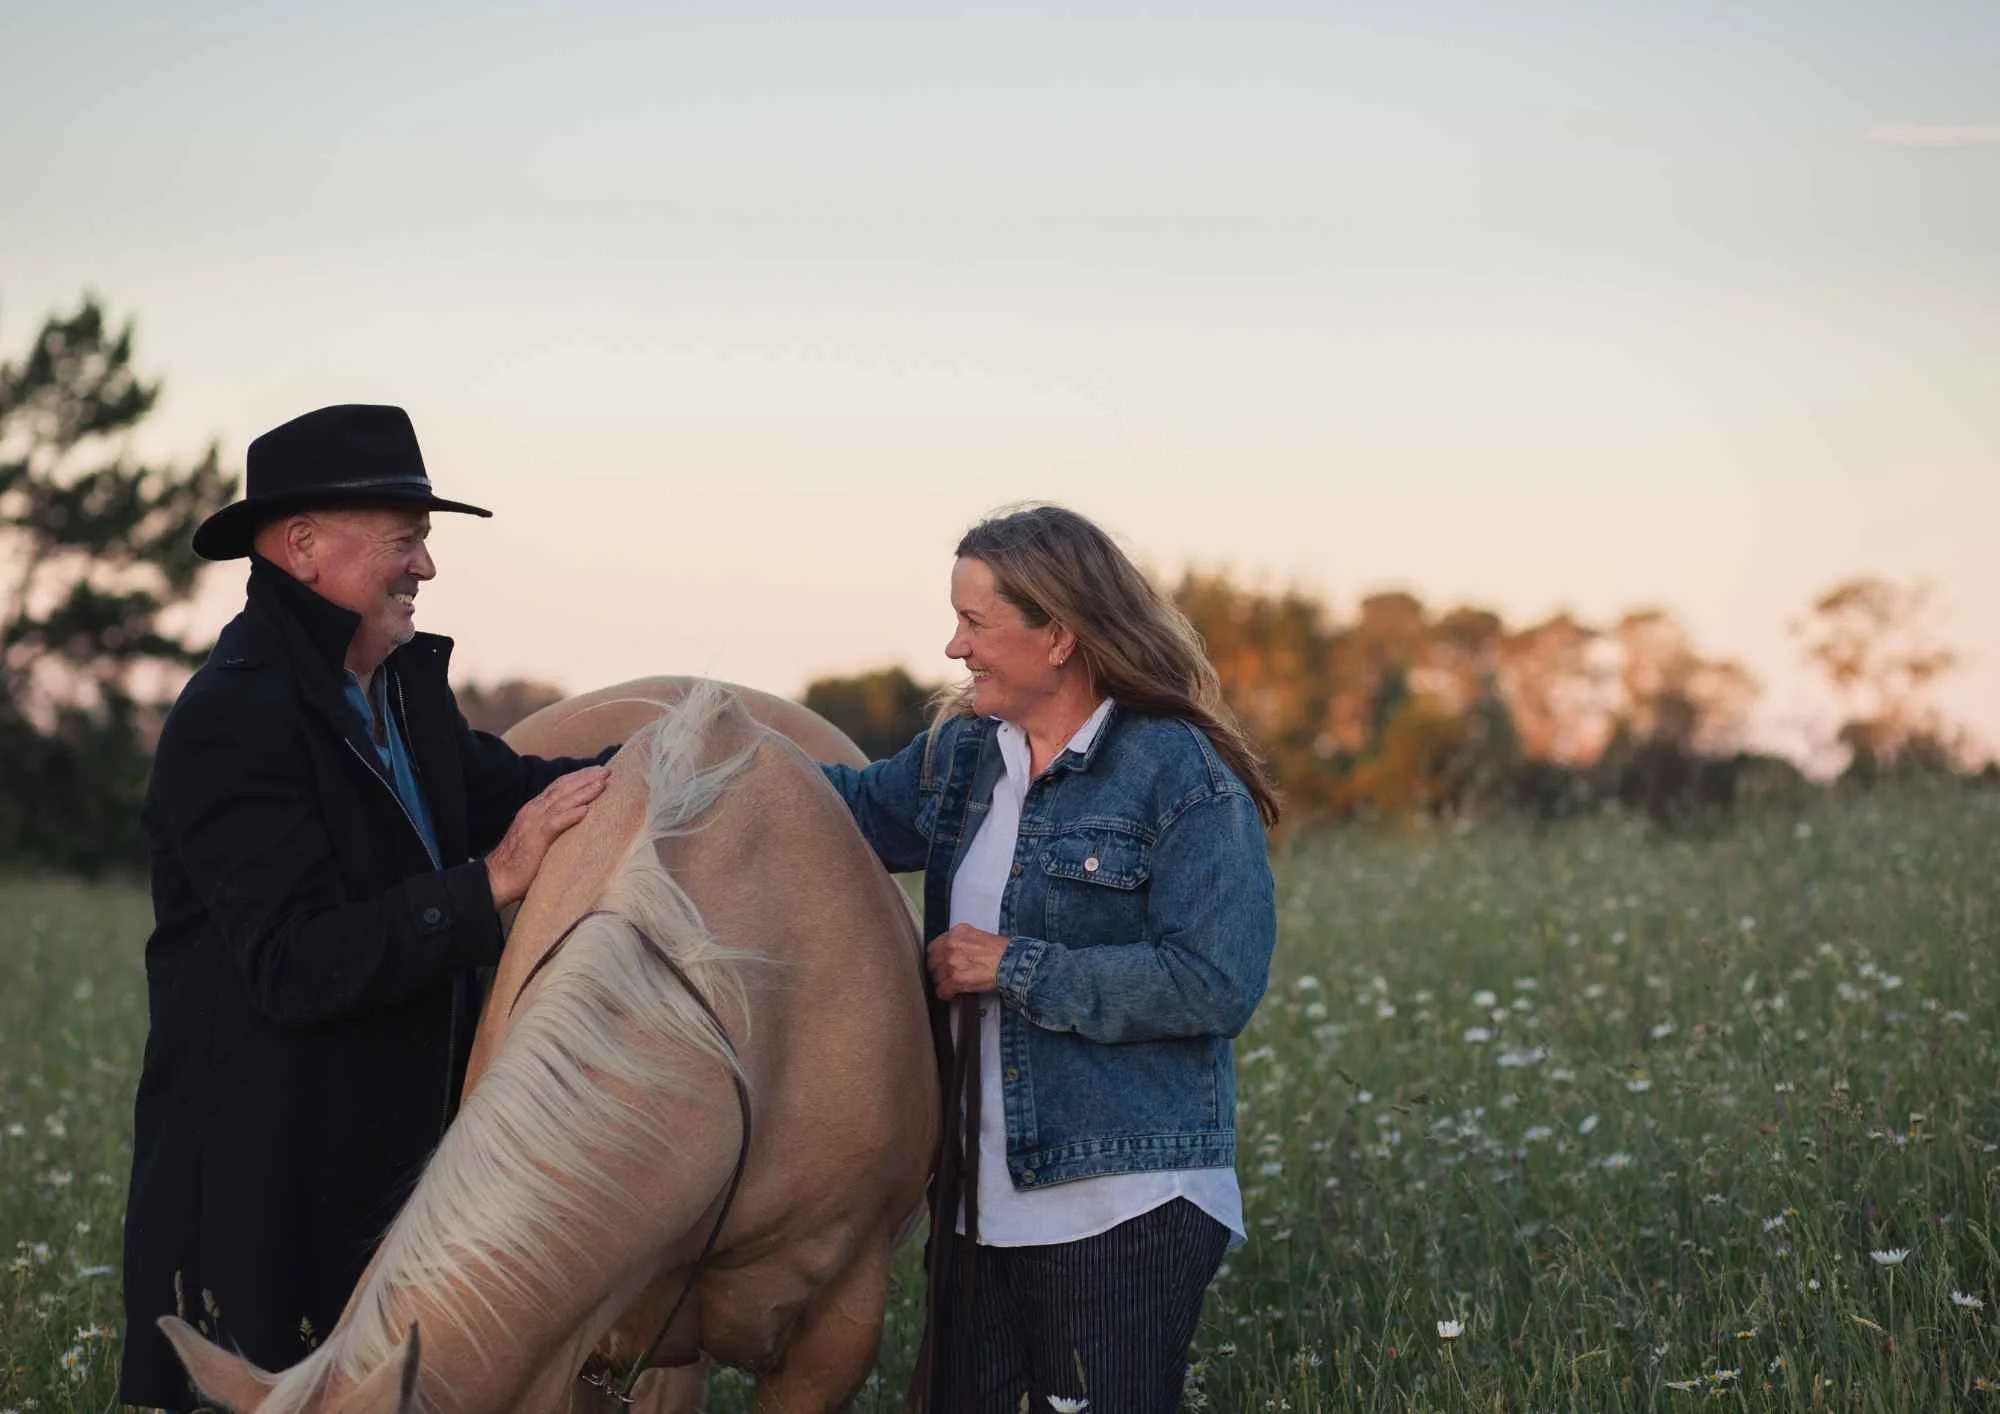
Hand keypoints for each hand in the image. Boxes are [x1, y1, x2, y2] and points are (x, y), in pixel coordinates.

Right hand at [484, 766, 610, 908]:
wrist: (498, 877)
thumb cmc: (521, 861)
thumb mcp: (538, 836)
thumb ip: (553, 825)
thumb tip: (577, 820)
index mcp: (534, 809)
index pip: (558, 786)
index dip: (578, 777)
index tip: (597, 772)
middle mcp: (533, 810)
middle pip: (562, 788)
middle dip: (585, 778)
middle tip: (606, 771)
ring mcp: (533, 822)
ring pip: (562, 801)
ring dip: (583, 791)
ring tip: (602, 784)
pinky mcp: (535, 837)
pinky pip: (556, 823)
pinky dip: (571, 814)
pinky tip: (586, 809)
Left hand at [927, 922, 1008, 999]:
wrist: (1011, 962)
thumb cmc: (1002, 951)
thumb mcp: (979, 936)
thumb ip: (962, 941)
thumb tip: (956, 951)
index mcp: (957, 933)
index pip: (935, 945)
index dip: (937, 956)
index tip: (939, 962)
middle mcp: (951, 946)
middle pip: (932, 961)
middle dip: (938, 970)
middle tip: (944, 975)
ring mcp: (952, 963)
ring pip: (936, 977)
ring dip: (943, 982)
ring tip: (951, 985)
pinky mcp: (956, 979)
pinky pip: (942, 990)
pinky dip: (946, 995)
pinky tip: (952, 995)